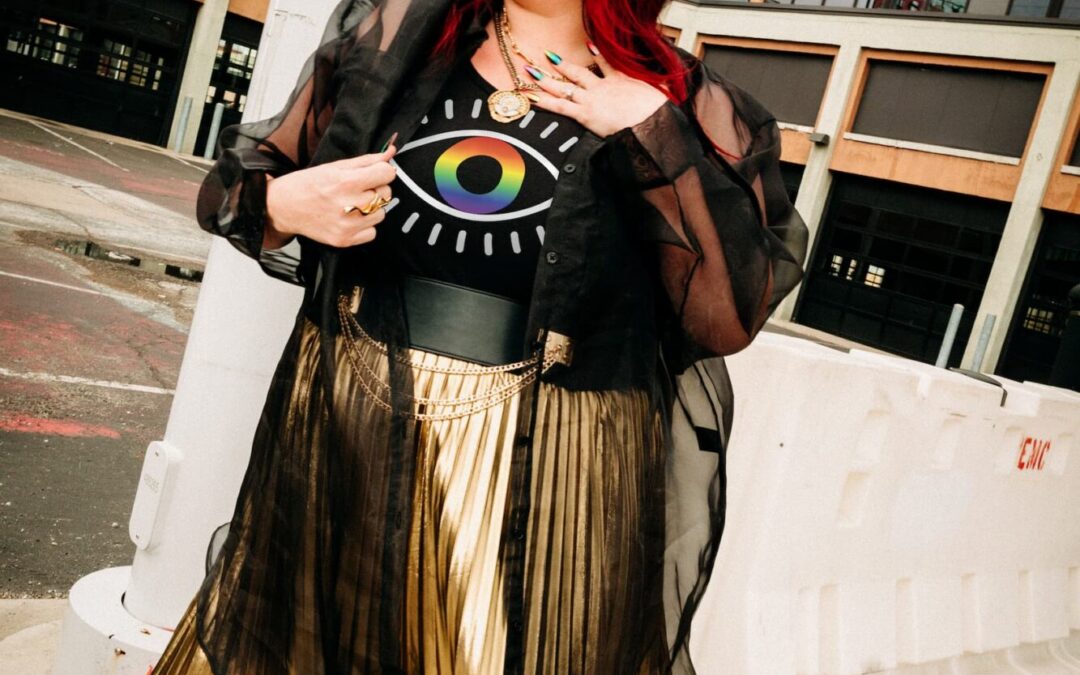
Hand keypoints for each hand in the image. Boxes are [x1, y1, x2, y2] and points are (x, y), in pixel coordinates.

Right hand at [264, 145, 396, 249]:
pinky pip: (372, 232)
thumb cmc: (308, 184)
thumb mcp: (335, 166)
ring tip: (351, 203)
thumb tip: (391, 152)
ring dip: (372, 208)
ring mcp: (347, 226)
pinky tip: (350, 218)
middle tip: (357, 189)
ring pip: (381, 214)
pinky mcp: (344, 240)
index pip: (387, 174)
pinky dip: (365, 226)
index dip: (382, 171)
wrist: (284, 207)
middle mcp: (348, 205)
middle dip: (376, 189)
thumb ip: (366, 160)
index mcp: (345, 182)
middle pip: (386, 194)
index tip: (374, 173)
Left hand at [525, 46, 668, 137]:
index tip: (589, 45)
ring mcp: (593, 99)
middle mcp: (603, 86)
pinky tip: (533, 99)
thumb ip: (664, 83)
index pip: (607, 63)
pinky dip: (546, 103)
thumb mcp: (665, 90)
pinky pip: (561, 106)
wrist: (653, 124)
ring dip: (547, 79)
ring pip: (565, 86)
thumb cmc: (660, 111)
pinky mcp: (586, 114)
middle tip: (547, 56)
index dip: (597, 53)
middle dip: (561, 64)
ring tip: (532, 72)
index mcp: (623, 79)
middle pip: (578, 72)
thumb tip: (676, 75)